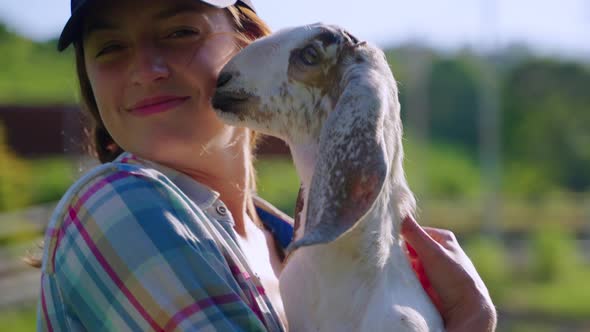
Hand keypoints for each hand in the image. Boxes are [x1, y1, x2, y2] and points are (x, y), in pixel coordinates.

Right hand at [401, 216, 496, 331]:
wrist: (465, 310)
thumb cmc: (454, 277)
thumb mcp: (432, 251)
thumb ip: (413, 232)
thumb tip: (398, 209)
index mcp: (442, 238)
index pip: (413, 232)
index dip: (402, 239)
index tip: (392, 247)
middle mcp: (438, 252)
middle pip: (409, 249)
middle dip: (402, 257)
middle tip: (394, 262)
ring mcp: (433, 269)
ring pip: (408, 264)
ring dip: (403, 270)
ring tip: (401, 275)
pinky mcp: (429, 284)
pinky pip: (411, 278)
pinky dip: (406, 280)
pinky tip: (405, 284)